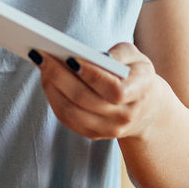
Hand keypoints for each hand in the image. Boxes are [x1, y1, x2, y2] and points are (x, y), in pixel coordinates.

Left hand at [30, 42, 170, 141]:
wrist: (147, 109)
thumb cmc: (137, 74)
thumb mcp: (137, 58)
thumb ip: (120, 53)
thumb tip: (96, 57)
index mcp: (140, 93)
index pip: (114, 90)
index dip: (90, 74)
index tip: (69, 57)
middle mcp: (125, 116)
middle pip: (85, 100)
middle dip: (60, 76)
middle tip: (43, 56)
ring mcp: (109, 129)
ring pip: (72, 112)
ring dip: (52, 88)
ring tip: (41, 65)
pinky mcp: (94, 134)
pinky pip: (68, 120)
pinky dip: (54, 99)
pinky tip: (47, 81)